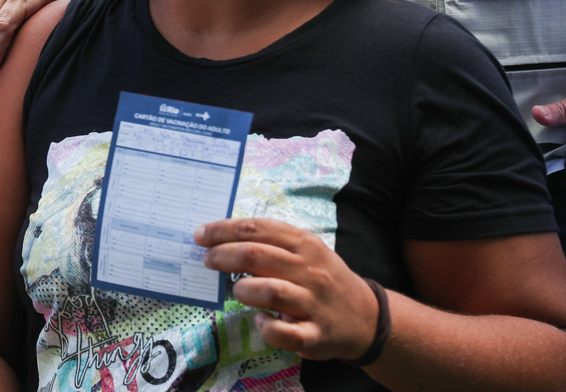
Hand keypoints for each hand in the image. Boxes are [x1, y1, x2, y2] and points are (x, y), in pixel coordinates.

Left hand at [196, 218, 379, 361]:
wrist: (364, 317)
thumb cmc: (323, 279)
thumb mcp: (306, 252)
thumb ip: (271, 244)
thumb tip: (222, 239)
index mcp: (304, 244)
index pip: (257, 229)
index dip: (224, 230)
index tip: (201, 235)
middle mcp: (310, 270)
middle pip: (256, 256)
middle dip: (223, 256)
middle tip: (208, 260)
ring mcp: (313, 303)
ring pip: (270, 291)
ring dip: (244, 290)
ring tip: (237, 290)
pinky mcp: (315, 335)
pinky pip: (284, 333)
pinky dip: (266, 327)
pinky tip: (261, 320)